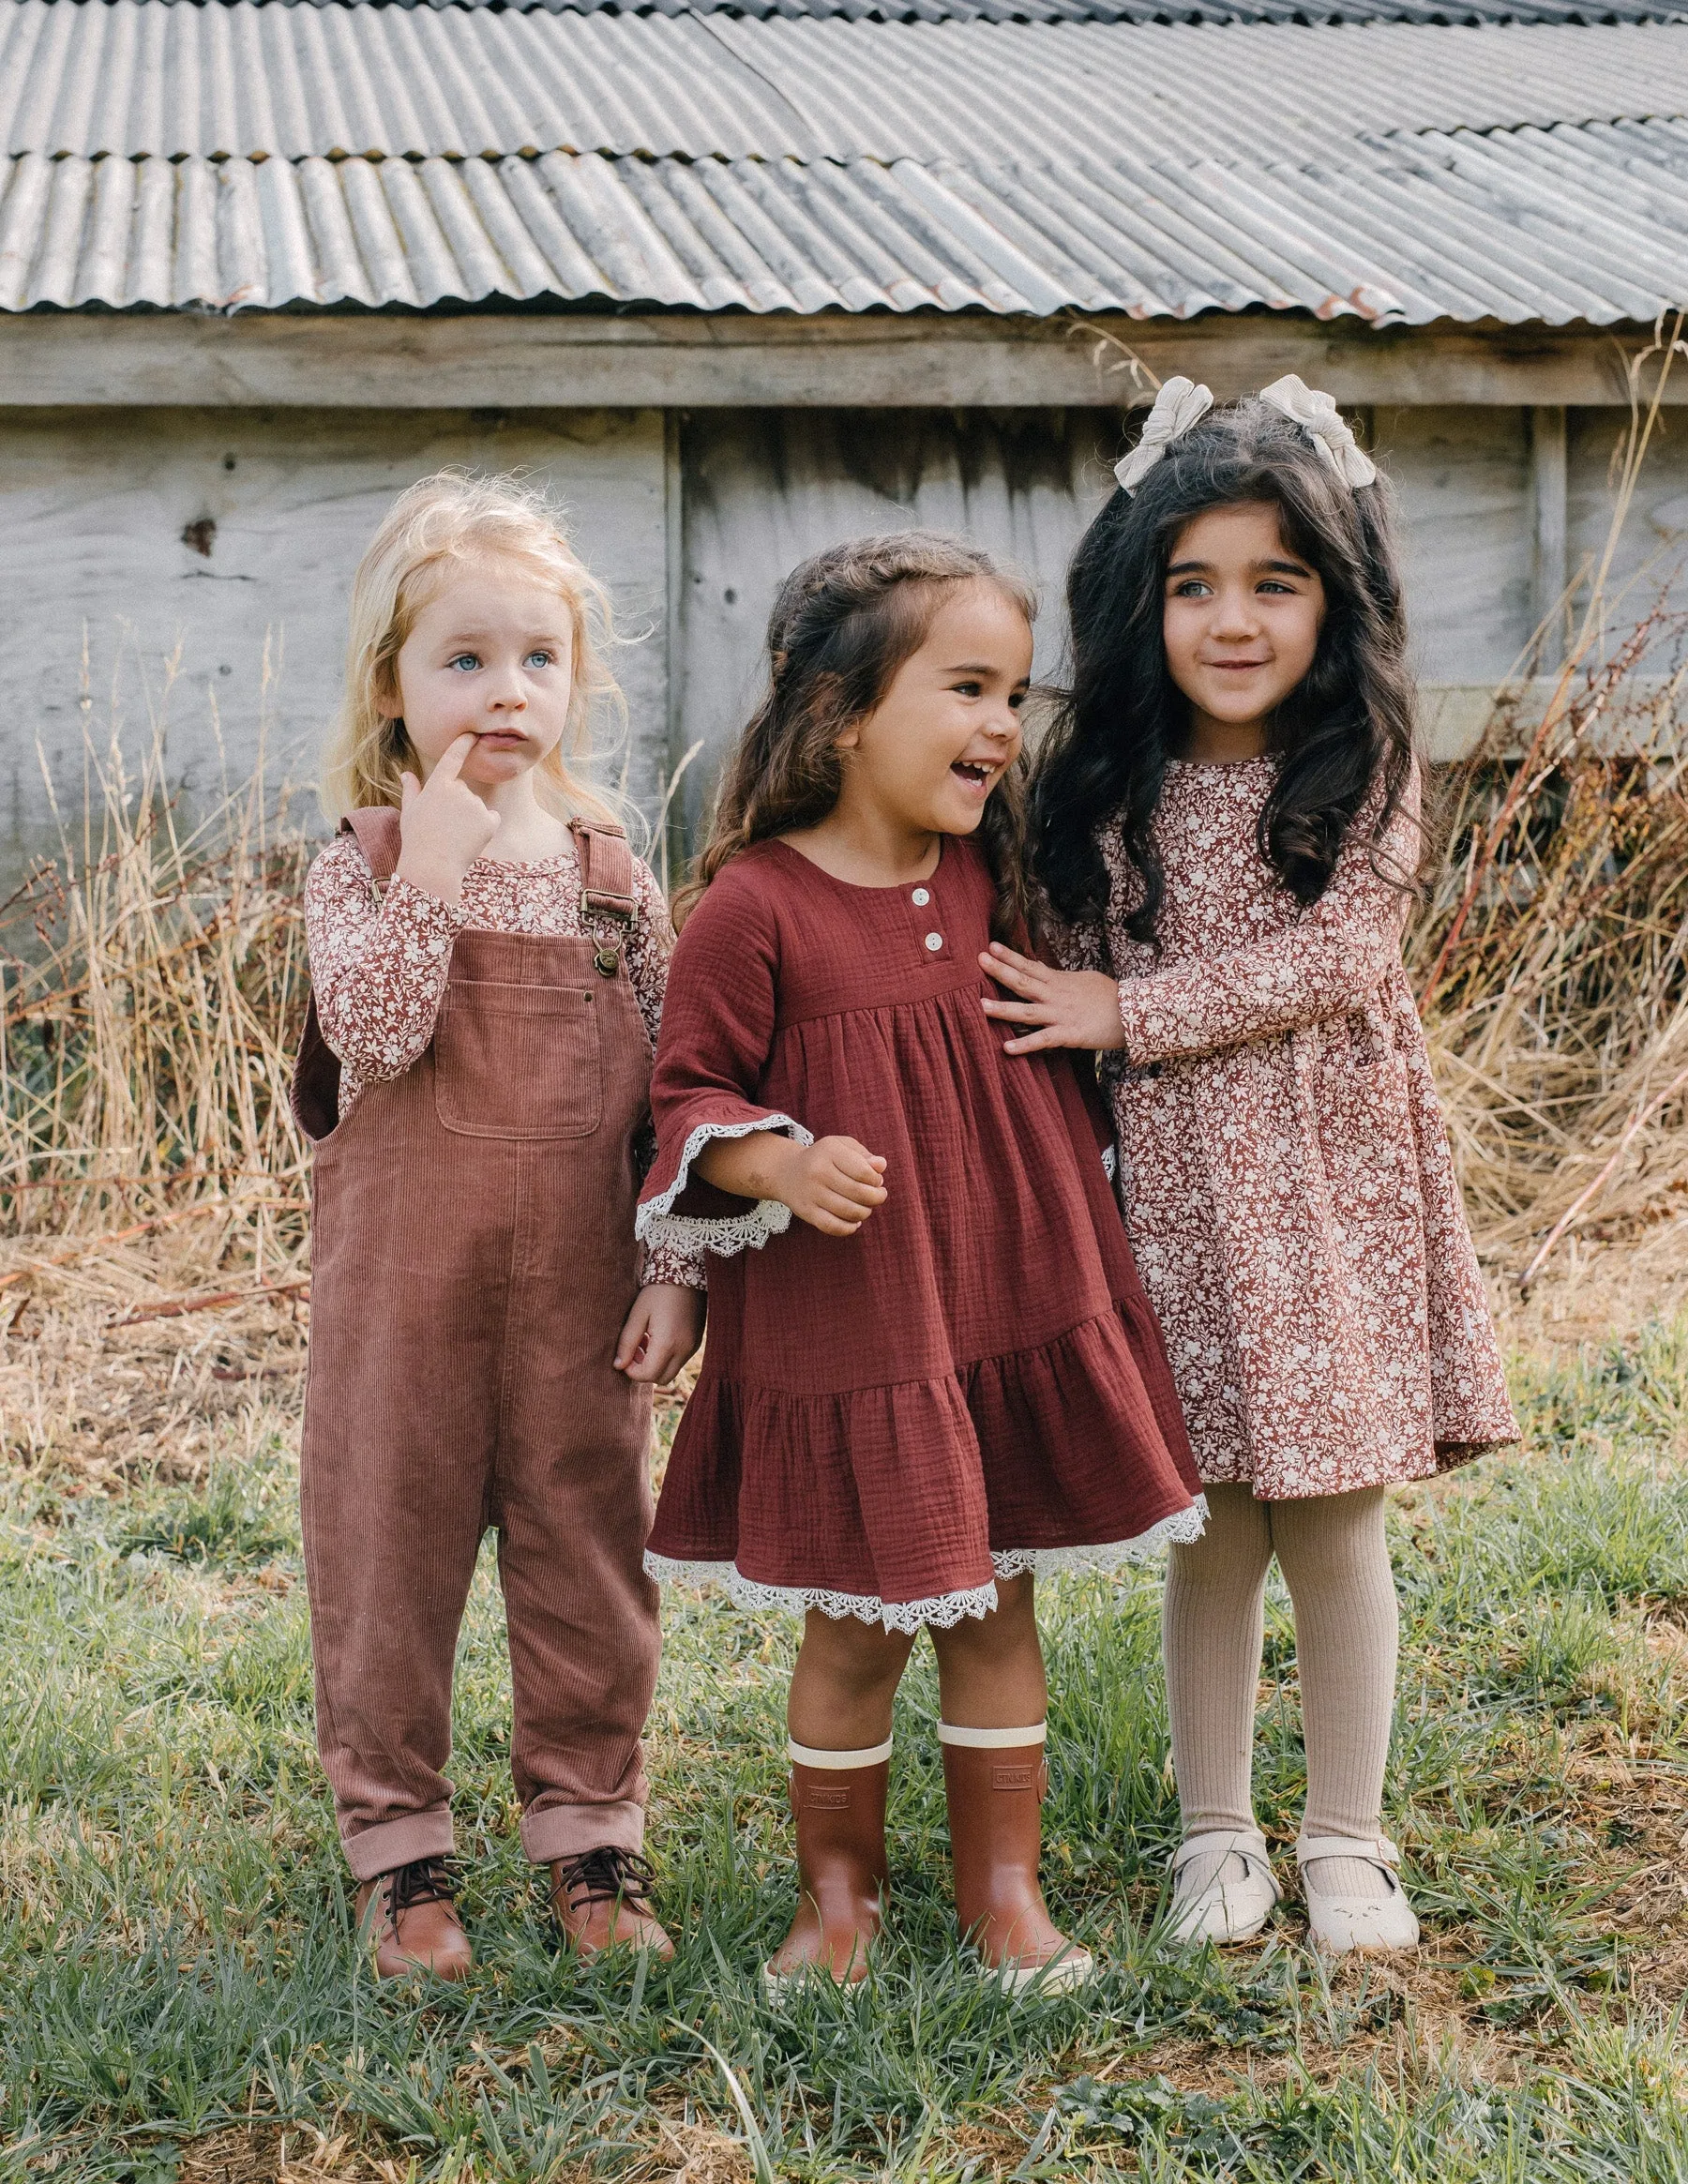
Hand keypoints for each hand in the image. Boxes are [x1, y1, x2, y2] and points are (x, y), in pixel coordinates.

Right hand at [393, 734, 500, 905]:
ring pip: (477, 807)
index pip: (453, 757)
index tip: (471, 735)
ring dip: (470, 819)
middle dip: (457, 806)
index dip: (463, 743)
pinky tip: (470, 840)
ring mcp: (476, 804)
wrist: (432, 868)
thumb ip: (411, 790)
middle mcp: (459, 790)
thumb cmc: (417, 841)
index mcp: (437, 785)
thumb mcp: (409, 812)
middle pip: (463, 791)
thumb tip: (406, 774)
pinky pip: (491, 819)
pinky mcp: (490, 820)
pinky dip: (485, 828)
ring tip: (455, 837)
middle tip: (444, 827)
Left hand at [615, 1283, 705, 1383]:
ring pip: (671, 1371)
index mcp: (667, 1343)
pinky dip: (667, 1357)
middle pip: (661, 1378)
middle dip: (644, 1370)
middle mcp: (683, 1349)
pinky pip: (680, 1360)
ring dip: (656, 1364)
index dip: (632, 1371)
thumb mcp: (638, 1314)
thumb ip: (627, 1342)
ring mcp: (693, 1347)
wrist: (686, 1272)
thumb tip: (618, 1366)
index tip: (625, 1357)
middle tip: (636, 1350)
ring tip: (647, 1341)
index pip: (647, 1375)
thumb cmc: (658, 1291)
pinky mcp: (697, 1341)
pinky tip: (659, 1337)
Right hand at [696, 1130, 887, 1238]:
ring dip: (865, 1212)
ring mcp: (811, 1193)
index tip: (876, 1180)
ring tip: (866, 1207)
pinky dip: (849, 1228)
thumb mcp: (842, 1146)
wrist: (786, 1172)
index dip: (876, 1180)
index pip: (864, 1171)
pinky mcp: (806, 1212)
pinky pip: (833, 1226)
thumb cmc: (823, 1158)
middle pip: (859, 1192)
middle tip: (878, 1195)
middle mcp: (818, 1171)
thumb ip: (864, 1155)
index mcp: (829, 1151)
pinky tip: (854, 1222)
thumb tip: (881, 1166)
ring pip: (849, 1211)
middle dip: (876, 1197)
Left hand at [979, 943, 1126, 1054]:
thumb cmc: (1110, 996)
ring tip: (980, 1006)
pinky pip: (1044, 1040)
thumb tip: (1043, 972)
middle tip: (979, 960)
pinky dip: (1025, 1044)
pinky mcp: (1070, 1034)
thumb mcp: (1084, 980)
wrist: (1134, 1012)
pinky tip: (1007, 1048)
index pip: (1031, 966)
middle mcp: (1057, 995)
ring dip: (1003, 1009)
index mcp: (1061, 981)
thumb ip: (1061, 978)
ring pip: (1027, 1011)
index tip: (991, 947)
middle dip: (1000, 971)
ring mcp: (1062, 1015)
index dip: (1011, 956)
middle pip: (1024, 981)